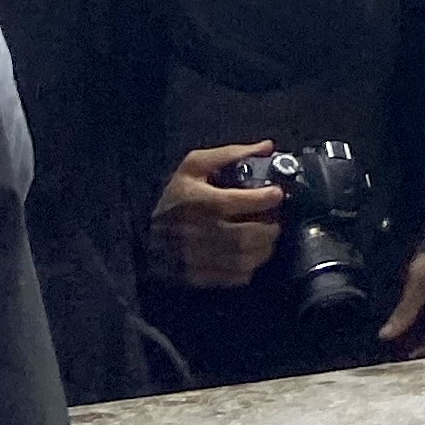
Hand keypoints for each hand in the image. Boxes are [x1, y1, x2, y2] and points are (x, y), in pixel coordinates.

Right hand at [150, 143, 282, 288]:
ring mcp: (197, 258)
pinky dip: (250, 268)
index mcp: (197, 201)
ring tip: (268, 238)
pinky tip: (252, 255)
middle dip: (269, 228)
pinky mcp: (199, 277)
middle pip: (244, 236)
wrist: (147, 235)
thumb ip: (231, 154)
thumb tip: (267, 147)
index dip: (263, 198)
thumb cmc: (177, 196)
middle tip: (276, 220)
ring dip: (264, 249)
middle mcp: (197, 232)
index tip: (277, 193)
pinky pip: (233, 278)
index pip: (235, 202)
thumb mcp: (195, 166)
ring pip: (242, 260)